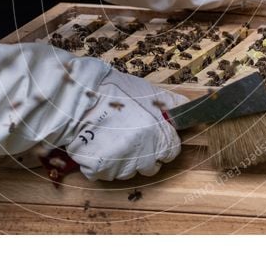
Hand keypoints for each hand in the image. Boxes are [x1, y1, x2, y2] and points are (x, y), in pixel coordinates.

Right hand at [64, 69, 185, 180]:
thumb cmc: (115, 92)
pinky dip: (103, 163)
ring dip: (123, 159)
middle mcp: (144, 156)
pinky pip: (106, 173)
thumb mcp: (151, 92)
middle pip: (151, 166)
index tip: (151, 133)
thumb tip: (186, 108)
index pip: (171, 151)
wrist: (79, 98)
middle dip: (144, 154)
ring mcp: (122, 166)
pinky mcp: (100, 171)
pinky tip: (98, 144)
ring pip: (129, 171)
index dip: (161, 142)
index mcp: (160, 138)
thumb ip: (172, 104)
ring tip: (111, 137)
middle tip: (128, 134)